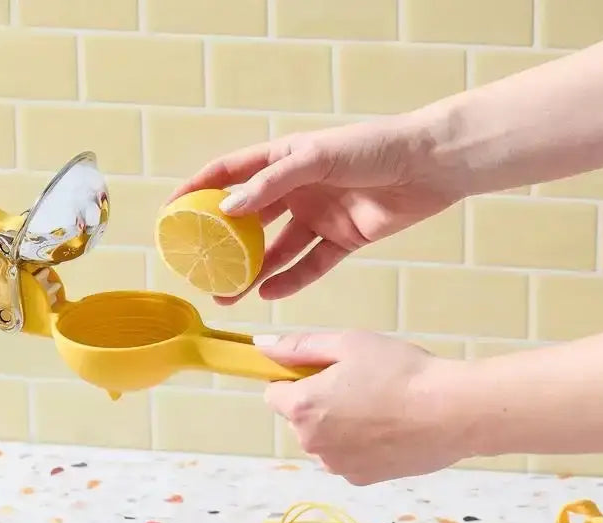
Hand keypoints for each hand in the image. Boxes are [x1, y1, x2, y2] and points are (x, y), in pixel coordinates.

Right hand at [169, 116, 460, 301]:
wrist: (431, 165)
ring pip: (275, 250)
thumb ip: (273, 184)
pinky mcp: (342, 239)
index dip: (198, 190)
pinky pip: (309, 265)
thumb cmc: (376, 147)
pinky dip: (290, 280)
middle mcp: (297, 188)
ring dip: (251, 272)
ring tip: (227, 295)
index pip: (231, 173)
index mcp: (286, 159)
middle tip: (200, 270)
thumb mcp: (317, 158)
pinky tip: (268, 293)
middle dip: (223, 245)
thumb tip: (227, 208)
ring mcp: (319, 215)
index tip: (171, 212)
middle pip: (249, 220)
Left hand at [258, 331, 466, 484]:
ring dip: (339, 427)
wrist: (452, 412)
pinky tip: (389, 429)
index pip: (273, 395)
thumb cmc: (401, 371)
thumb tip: (260, 345)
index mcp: (301, 407)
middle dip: (319, 404)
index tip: (321, 373)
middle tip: (360, 385)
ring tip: (380, 407)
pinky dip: (360, 446)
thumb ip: (299, 346)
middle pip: (299, 420)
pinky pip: (347, 458)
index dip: (294, 381)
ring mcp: (335, 465)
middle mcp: (311, 443)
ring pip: (324, 441)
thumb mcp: (348, 344)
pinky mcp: (359, 479)